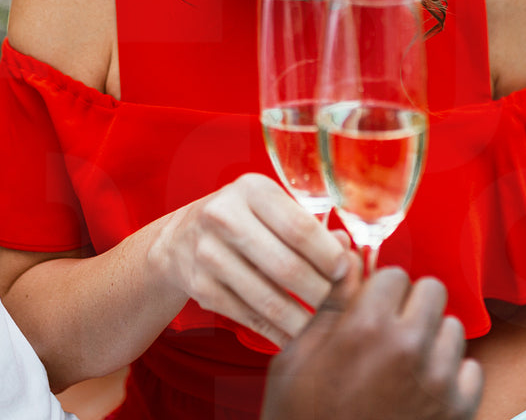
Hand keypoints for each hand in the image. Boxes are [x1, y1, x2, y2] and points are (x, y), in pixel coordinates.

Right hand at [147, 173, 348, 345]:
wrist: (180, 239)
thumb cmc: (240, 219)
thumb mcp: (269, 207)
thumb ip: (308, 225)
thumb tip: (345, 249)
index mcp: (251, 189)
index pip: (300, 228)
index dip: (328, 256)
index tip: (344, 272)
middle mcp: (224, 217)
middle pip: (286, 267)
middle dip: (319, 292)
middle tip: (335, 303)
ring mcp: (208, 253)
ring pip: (268, 299)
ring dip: (301, 320)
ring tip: (320, 326)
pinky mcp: (200, 287)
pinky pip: (248, 317)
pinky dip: (276, 332)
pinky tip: (292, 335)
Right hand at [262, 262, 483, 419]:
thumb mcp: (296, 359)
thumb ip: (329, 306)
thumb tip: (347, 260)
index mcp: (366, 327)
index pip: (394, 274)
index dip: (379, 290)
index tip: (371, 307)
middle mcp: (409, 347)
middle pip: (432, 291)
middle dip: (411, 305)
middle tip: (390, 330)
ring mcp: (439, 380)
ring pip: (453, 328)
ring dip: (432, 339)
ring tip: (404, 365)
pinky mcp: (459, 410)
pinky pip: (471, 369)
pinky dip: (452, 376)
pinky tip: (422, 390)